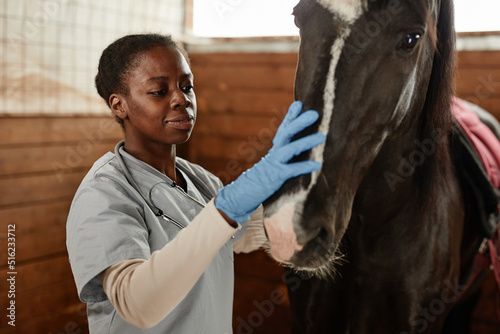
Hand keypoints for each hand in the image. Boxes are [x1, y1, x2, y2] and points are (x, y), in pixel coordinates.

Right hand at [215, 101, 325, 222]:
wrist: (243, 193)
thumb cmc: (263, 177)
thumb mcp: (274, 162)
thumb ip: (284, 153)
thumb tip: (295, 146)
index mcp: (276, 148)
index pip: (284, 129)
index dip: (291, 116)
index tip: (299, 103)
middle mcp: (275, 153)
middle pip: (286, 133)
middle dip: (300, 122)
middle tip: (314, 113)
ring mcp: (274, 164)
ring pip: (290, 149)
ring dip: (306, 142)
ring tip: (322, 137)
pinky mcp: (276, 177)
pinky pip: (292, 170)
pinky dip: (304, 166)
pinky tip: (317, 164)